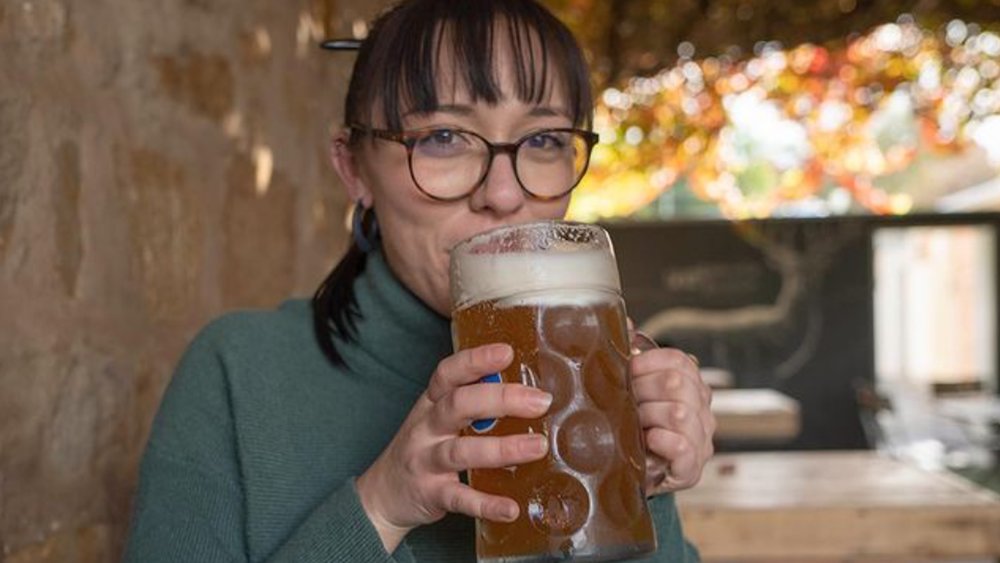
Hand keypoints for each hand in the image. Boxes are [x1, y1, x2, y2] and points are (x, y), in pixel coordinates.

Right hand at [356, 343, 552, 551]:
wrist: (383, 494)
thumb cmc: (423, 448)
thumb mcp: (437, 417)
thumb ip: (473, 403)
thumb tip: (526, 391)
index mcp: (431, 403)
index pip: (449, 374)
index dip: (476, 361)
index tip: (506, 352)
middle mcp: (426, 428)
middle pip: (459, 405)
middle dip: (500, 399)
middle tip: (539, 401)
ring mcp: (426, 461)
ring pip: (461, 451)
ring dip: (503, 449)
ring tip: (538, 447)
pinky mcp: (430, 494)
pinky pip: (460, 498)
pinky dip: (486, 504)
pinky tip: (511, 508)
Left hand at [628, 328, 714, 492]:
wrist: (629, 472)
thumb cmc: (631, 424)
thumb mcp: (629, 389)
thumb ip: (629, 357)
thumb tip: (623, 322)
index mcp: (690, 385)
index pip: (679, 361)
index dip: (647, 363)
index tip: (626, 370)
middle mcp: (702, 410)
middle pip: (677, 384)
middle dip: (642, 390)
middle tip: (625, 401)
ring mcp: (701, 440)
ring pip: (679, 414)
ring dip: (648, 416)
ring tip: (634, 424)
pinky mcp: (692, 469)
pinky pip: (683, 447)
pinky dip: (662, 441)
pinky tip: (649, 440)